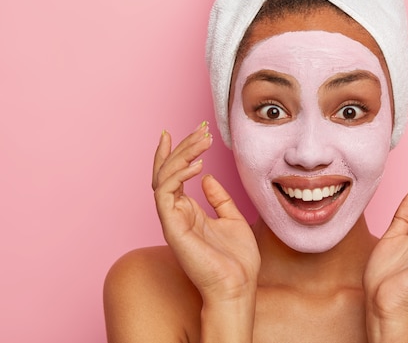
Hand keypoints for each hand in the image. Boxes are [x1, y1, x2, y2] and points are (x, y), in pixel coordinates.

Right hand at [152, 123, 259, 303]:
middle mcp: (176, 213)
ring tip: (202, 140)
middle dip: (182, 147)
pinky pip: (165, 194)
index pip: (175, 175)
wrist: (238, 286)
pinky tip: (197, 165)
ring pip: (163, 177)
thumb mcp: (233, 219)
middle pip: (167, 171)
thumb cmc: (237, 259)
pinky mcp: (172, 227)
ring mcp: (172, 220)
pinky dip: (178, 176)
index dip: (181, 151)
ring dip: (180, 155)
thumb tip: (207, 177)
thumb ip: (219, 198)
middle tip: (201, 128)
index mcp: (188, 211)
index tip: (196, 131)